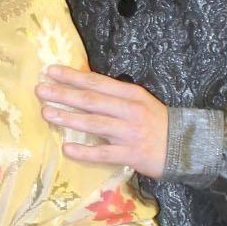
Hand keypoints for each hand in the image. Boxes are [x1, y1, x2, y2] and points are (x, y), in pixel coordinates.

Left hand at [37, 65, 168, 176]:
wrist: (186, 146)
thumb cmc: (157, 123)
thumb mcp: (139, 102)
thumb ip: (114, 96)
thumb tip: (82, 87)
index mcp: (130, 94)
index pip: (96, 82)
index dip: (72, 76)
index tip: (50, 71)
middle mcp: (129, 110)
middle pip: (91, 100)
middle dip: (64, 94)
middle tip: (40, 91)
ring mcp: (129, 133)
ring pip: (94, 124)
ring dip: (68, 118)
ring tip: (46, 114)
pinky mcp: (131, 154)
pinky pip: (103, 153)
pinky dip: (84, 151)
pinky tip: (66, 148)